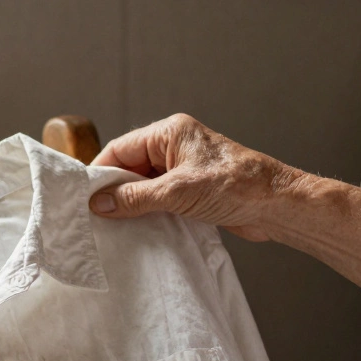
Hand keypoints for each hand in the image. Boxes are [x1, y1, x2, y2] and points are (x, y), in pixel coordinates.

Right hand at [89, 114, 315, 241]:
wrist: (277, 205)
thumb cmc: (237, 186)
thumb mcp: (177, 192)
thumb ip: (135, 198)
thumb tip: (99, 204)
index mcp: (170, 132)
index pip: (121, 148)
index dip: (100, 172)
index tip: (83, 197)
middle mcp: (175, 146)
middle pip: (129, 167)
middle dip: (114, 190)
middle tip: (95, 215)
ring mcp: (183, 169)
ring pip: (143, 185)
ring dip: (131, 203)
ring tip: (113, 224)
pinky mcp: (192, 190)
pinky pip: (159, 198)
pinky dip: (147, 212)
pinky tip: (137, 228)